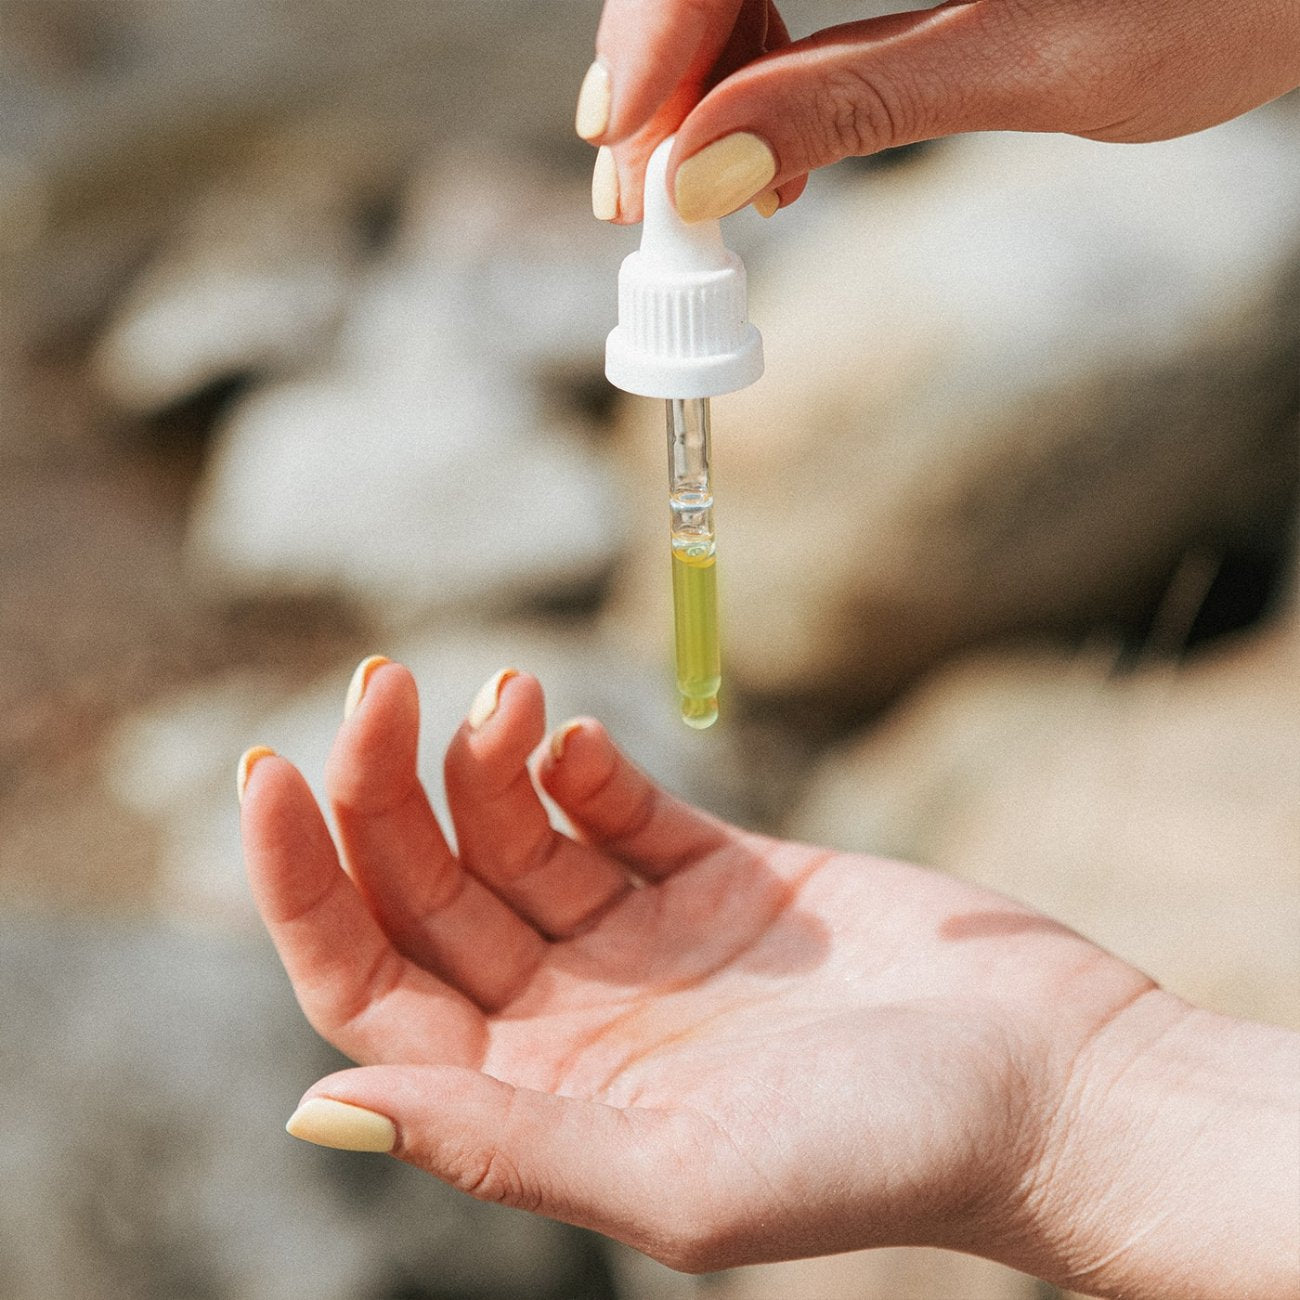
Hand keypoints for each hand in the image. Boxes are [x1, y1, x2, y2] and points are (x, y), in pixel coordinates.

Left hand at [240, 661, 1298, 1295]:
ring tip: (506, 694)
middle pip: (427, 889)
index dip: (304, 884)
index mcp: (539, 1097)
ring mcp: (641, 938)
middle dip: (385, 788)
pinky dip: (582, 761)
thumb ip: (501, 1144)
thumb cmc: (880, 1154)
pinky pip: (616, 806)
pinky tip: (574, 732)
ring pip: (511, 831)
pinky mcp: (717, 873)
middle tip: (384, 682)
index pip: (369, 983)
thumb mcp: (676, 1176)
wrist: (1048, 1080)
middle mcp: (573, 1015)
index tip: (272, 772)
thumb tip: (315, 1112)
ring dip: (485, 756)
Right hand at [577, 0, 1299, 222]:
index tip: (629, 151)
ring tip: (715, 186)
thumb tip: (707, 169)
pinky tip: (763, 135)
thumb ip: (860, 103)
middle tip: (650, 196)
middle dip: (665, 68)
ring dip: (703, 71)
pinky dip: (755, 50)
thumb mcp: (1036, 62)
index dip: (652, 33)